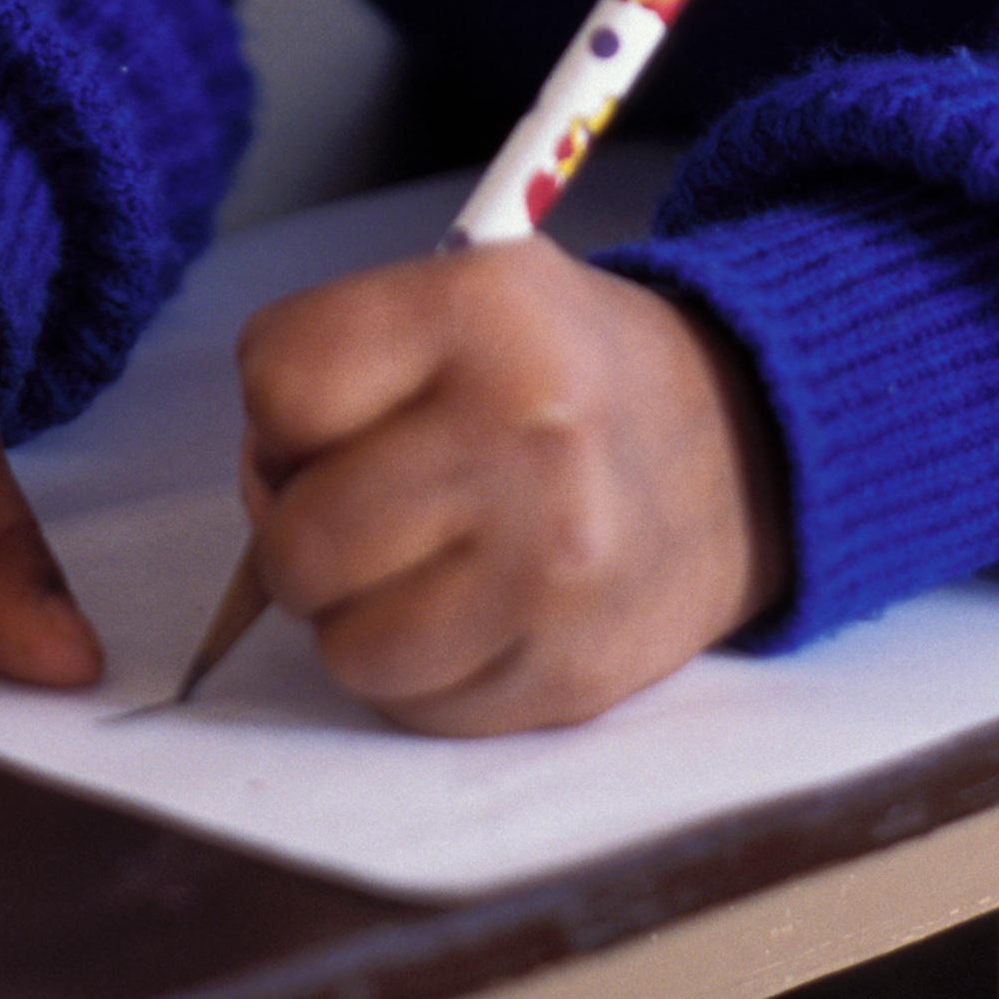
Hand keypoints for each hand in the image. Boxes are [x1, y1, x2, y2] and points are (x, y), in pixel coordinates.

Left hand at [234, 244, 786, 731]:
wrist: (740, 451)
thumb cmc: (561, 371)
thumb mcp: (468, 291)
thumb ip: (344, 359)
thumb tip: (258, 484)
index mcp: (486, 313)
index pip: (281, 383)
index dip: (279, 411)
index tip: (324, 414)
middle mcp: (526, 438)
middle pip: (298, 539)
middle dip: (302, 529)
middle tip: (362, 502)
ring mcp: (552, 572)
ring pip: (342, 646)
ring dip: (356, 614)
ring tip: (420, 558)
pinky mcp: (568, 677)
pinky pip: (411, 707)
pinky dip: (417, 670)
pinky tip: (470, 607)